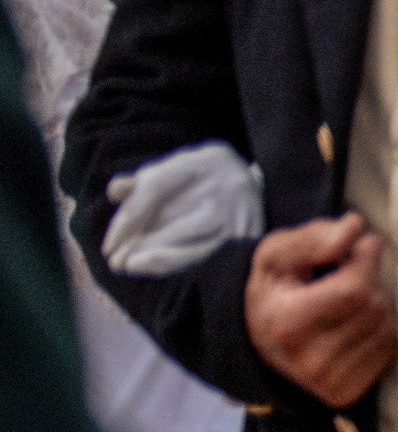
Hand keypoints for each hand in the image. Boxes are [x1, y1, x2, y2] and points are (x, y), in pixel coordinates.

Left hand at [101, 140, 264, 276]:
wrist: (253, 183)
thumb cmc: (202, 178)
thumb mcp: (174, 169)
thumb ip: (143, 181)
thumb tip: (115, 192)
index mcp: (203, 162)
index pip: (156, 187)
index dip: (128, 218)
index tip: (109, 244)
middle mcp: (223, 184)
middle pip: (172, 217)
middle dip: (139, 244)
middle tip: (116, 262)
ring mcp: (239, 210)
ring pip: (193, 238)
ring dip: (158, 257)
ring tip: (130, 266)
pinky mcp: (248, 234)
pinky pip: (211, 254)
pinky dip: (182, 263)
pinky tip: (159, 269)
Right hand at [244, 215, 395, 406]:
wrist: (256, 340)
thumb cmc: (273, 290)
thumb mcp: (277, 255)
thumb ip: (313, 238)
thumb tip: (354, 227)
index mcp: (286, 323)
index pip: (354, 289)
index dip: (366, 260)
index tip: (360, 247)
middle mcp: (307, 359)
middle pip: (373, 307)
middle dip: (368, 283)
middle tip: (345, 278)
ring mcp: (327, 381)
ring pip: (386, 327)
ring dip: (376, 306)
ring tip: (345, 303)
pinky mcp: (344, 392)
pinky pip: (388, 349)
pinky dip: (379, 331)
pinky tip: (353, 326)